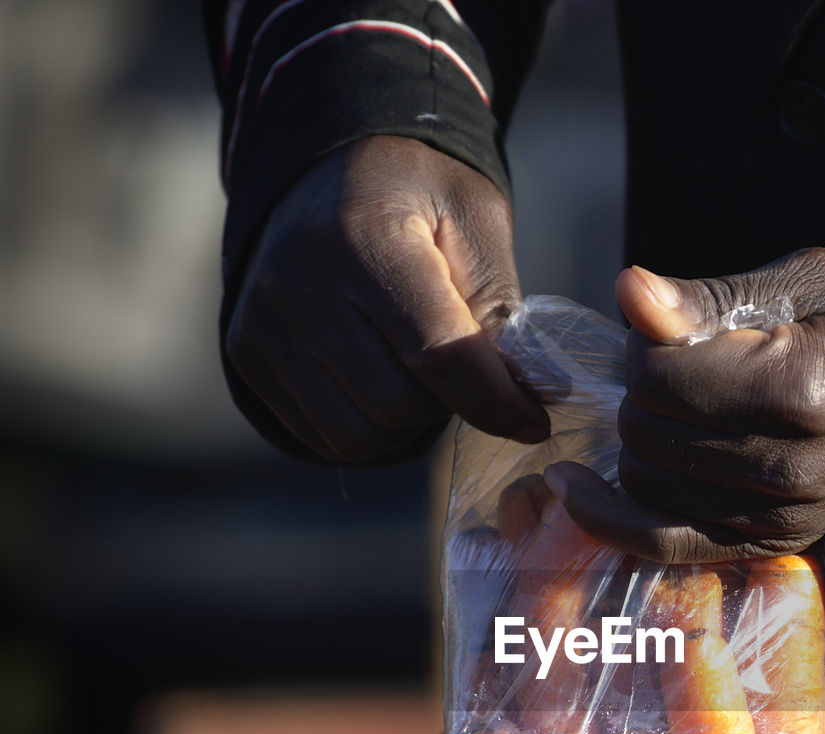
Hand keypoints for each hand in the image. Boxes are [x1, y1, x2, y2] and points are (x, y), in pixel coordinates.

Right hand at [225, 135, 548, 463]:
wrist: (329, 163)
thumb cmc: (418, 193)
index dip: (495, 401)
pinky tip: (384, 385)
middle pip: (397, 405)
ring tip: (423, 378)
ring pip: (359, 435)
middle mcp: (299, 281)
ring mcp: (263, 320)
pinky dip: (370, 431)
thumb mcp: (475, 224)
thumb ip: (497, 310)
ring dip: (409, 426)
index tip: (533, 419)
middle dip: (450, 406)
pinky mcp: (247, 351)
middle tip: (466, 375)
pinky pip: (324, 436)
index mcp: (365, 236)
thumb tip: (521, 397)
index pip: (437, 353)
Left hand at [544, 247, 824, 561]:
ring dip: (635, 444)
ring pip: (647, 485)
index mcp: (800, 390)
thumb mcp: (799, 281)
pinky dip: (615, 518)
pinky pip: (668, 544)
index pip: (659, 378)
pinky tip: (578, 491)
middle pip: (648, 433)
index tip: (666, 330)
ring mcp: (784, 516)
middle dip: (639, 393)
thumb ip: (706, 297)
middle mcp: (790, 468)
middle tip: (671, 367)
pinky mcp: (774, 543)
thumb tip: (629, 292)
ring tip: (662, 411)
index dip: (643, 346)